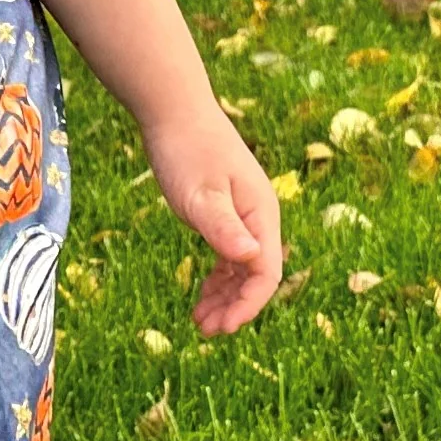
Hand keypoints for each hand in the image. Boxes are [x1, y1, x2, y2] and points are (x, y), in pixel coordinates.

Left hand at [146, 104, 284, 335]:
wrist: (174, 110)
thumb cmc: (187, 149)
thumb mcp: (201, 193)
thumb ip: (223, 226)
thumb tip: (251, 259)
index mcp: (261, 214)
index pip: (266, 272)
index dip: (248, 304)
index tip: (223, 327)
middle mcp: (259, 217)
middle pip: (257, 275)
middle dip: (234, 306)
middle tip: (204, 330)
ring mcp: (243, 215)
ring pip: (242, 268)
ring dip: (225, 296)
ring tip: (198, 321)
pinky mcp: (225, 212)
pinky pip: (229, 255)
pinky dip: (218, 278)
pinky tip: (201, 295)